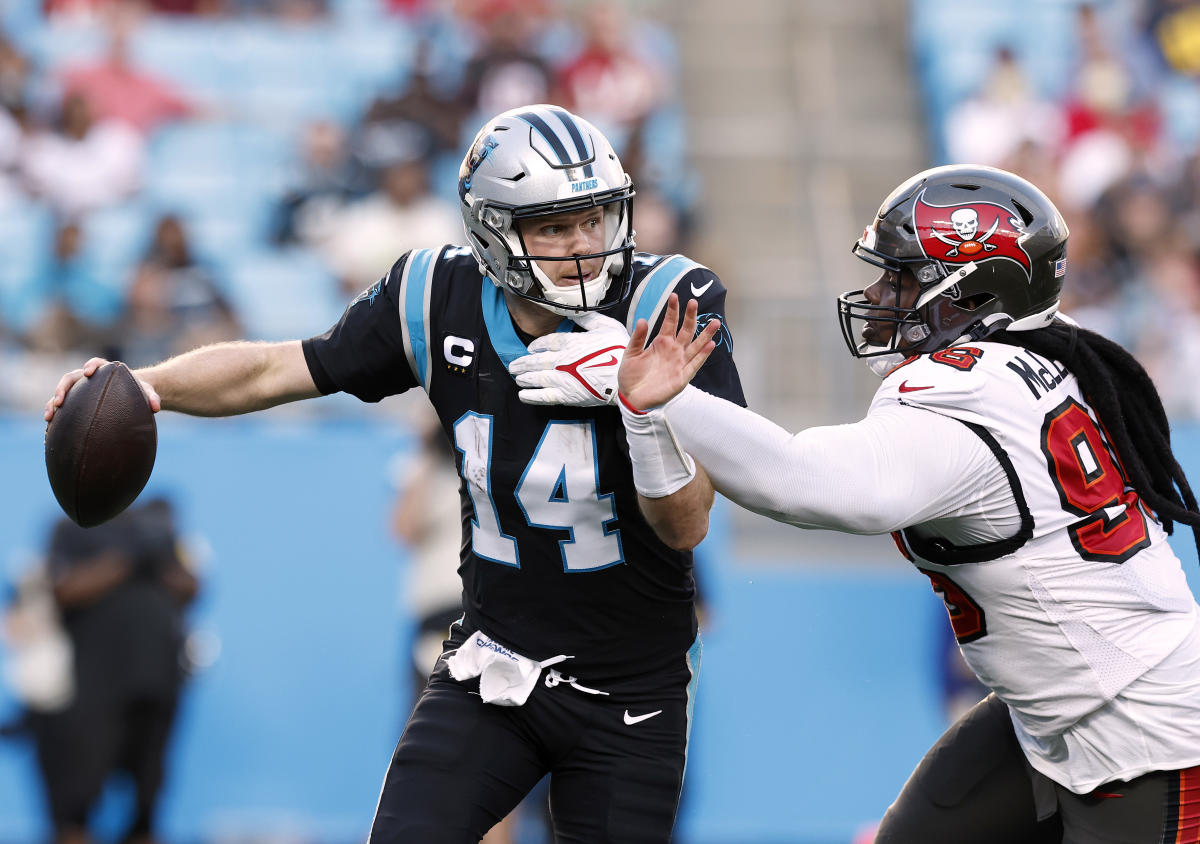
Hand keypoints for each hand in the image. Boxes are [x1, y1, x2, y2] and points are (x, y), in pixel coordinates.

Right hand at [44, 358, 161, 422]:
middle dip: (63, 387)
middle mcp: (88, 378)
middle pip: (71, 377)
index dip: (91, 366)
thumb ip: (152, 397)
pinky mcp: (75, 401)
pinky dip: (54, 412)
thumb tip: (156, 407)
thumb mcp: (146, 392)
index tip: (89, 372)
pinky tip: (50, 425)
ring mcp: (79, 389)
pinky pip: (60, 405)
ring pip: (62, 392)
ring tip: (49, 416)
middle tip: (60, 400)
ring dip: (53, 402)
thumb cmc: (137, 391)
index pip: (96, 363)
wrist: (130, 395)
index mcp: (105, 371)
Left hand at [509, 311, 629, 405]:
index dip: (536, 345)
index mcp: (571, 342)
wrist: (624, 377)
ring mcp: (562, 378)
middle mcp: (562, 360)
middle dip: (523, 363)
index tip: (531, 349)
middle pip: (536, 361)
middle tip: (514, 365)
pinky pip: (544, 396)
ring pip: (536, 377)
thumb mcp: (606, 326)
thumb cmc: (619, 351)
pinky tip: (523, 395)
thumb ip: (588, 319)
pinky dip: (531, 396)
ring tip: (517, 377)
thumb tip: (573, 312)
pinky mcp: (566, 395)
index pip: (547, 342)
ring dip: (524, 377)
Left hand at [619, 294, 718, 410]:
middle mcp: (673, 350)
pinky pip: (695, 364)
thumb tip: (642, 320)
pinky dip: (703, 355)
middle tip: (694, 302)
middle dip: (690, 317)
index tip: (675, 296)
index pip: (670, 323)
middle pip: (686, 330)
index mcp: (661, 342)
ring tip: (715, 322)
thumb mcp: (631, 354)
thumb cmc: (631, 375)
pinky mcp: (682, 376)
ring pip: (696, 346)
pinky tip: (710, 345)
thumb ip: (638, 338)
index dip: (673, 310)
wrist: (631, 397)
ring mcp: (679, 362)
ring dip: (705, 335)